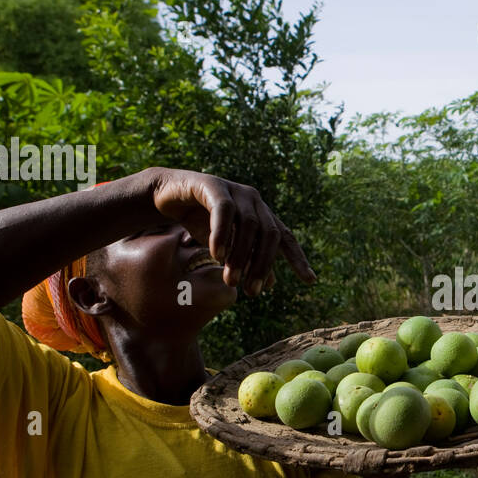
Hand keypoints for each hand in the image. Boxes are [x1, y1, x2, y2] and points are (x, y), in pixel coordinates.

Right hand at [147, 167, 314, 295]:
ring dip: (241, 256)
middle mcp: (254, 201)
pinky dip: (223, 234)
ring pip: (249, 225)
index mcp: (262, 214)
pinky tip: (217, 255)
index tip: (310, 280)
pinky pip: (224, 211)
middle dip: (263, 265)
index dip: (298, 259)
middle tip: (251, 292)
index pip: (285, 237)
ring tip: (231, 279)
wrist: (167, 197)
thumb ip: (248, 260)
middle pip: (270, 235)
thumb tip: (271, 284)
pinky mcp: (213, 185)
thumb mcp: (227, 246)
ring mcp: (236, 191)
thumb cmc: (200, 221)